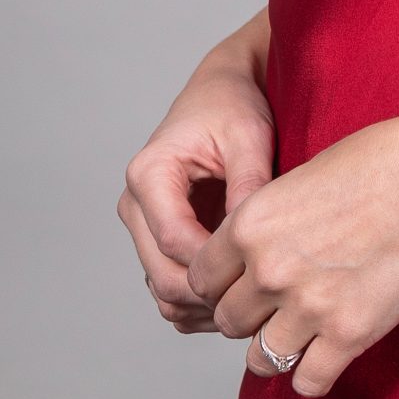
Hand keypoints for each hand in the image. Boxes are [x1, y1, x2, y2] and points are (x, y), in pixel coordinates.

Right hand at [119, 61, 275, 335]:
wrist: (221, 92)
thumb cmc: (233, 106)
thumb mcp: (249, 135)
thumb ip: (249, 183)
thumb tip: (251, 238)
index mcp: (149, 174)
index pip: (175, 242)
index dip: (218, 266)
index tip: (262, 270)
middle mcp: (134, 205)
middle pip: (163, 277)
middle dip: (213, 294)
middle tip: (264, 296)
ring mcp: (143, 228)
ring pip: (163, 292)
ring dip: (205, 306)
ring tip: (255, 296)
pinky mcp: (157, 242)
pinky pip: (170, 290)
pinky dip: (199, 303)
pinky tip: (239, 292)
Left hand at [186, 115, 398, 398]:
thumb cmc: (378, 164)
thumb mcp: (298, 179)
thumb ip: (265, 224)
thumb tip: (252, 256)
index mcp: (250, 226)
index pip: (200, 279)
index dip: (221, 284)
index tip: (241, 283)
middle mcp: (269, 270)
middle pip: (227, 321)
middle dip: (249, 316)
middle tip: (277, 307)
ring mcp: (308, 307)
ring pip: (259, 360)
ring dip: (276, 349)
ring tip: (300, 335)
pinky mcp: (349, 334)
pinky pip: (308, 381)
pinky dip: (315, 373)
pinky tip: (329, 353)